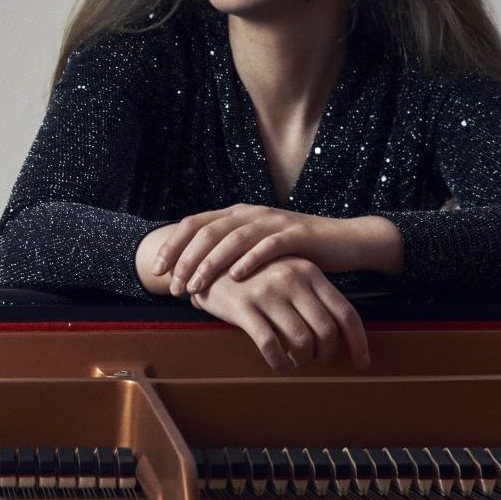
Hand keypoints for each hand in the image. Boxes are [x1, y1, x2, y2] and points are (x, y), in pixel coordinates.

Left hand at [152, 204, 356, 296]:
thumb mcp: (256, 254)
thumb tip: (195, 286)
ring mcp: (273, 221)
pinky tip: (237, 277)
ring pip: (233, 238)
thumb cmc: (296, 254)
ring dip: (211, 263)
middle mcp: (251, 213)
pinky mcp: (296, 234)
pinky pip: (268, 245)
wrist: (343, 243)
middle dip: (186, 259)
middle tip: (174, 286)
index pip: (195, 224)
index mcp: (237, 215)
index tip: (157, 271)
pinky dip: (251, 260)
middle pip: (208, 231)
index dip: (173, 245)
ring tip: (197, 285)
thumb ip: (228, 261)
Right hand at [188, 256, 369, 370]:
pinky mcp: (244, 307)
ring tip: (296, 360)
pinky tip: (278, 363)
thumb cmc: (254, 275)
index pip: (345, 312)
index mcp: (309, 271)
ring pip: (301, 341)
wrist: (207, 262)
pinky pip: (270, 346)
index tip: (362, 362)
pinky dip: (279, 362)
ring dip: (303, 360)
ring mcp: (268, 293)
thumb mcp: (288, 273)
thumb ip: (312, 295)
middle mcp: (293, 280)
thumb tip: (339, 332)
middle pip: (327, 331)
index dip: (358, 342)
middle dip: (326, 354)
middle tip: (316, 360)